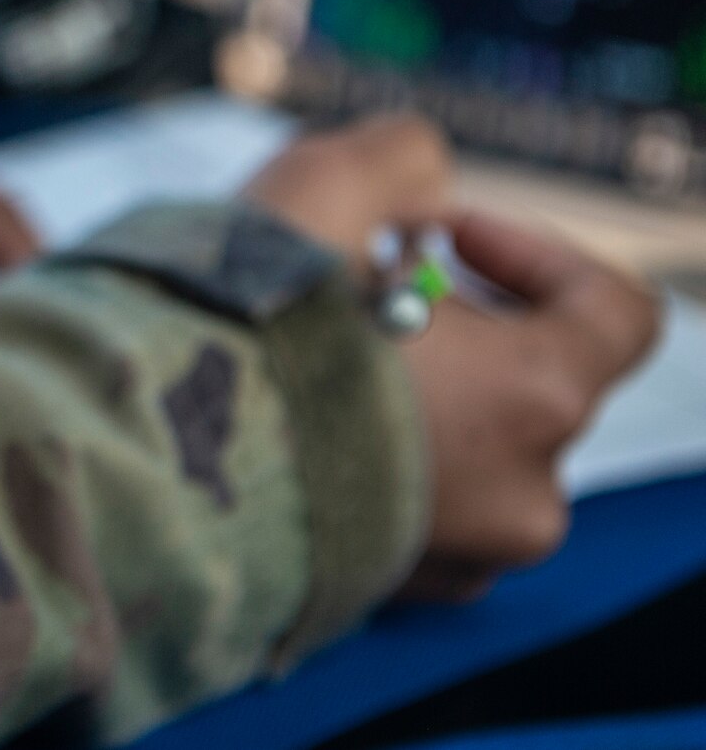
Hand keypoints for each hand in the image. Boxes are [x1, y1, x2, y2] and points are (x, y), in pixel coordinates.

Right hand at [241, 115, 659, 599]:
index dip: (535, 252)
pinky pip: (402, 515)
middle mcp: (518, 493)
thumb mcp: (325, 183)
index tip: (440, 236)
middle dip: (446, 326)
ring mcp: (452, 557)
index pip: (613, 312)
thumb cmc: (243, 329)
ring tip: (308, 361)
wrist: (140, 462)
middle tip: (349, 291)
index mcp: (534, 394)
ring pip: (459, 451)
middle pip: (525, 382)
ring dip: (404, 398)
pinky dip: (363, 466)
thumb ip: (400, 158)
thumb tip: (416, 186)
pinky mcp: (380, 594)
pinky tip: (288, 426)